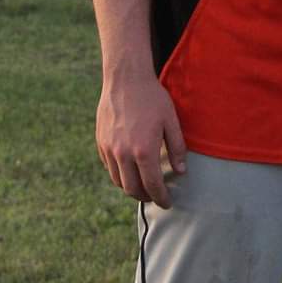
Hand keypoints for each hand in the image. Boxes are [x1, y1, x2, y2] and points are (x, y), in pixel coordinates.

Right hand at [96, 72, 187, 207]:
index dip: (161, 198)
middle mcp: (123, 154)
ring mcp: (109, 149)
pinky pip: (109, 167)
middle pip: (132, 189)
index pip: (152, 185)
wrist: (125, 80)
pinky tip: (130, 169)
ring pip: (118, 181)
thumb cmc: (152, 98)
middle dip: (145, 197)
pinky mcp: (100, 143)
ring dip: (131, 188)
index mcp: (144, 151)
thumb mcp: (171, 121)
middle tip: (155, 196)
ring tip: (143, 185)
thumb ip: (177, 147)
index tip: (167, 203)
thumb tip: (181, 171)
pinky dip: (119, 174)